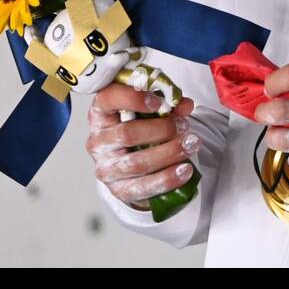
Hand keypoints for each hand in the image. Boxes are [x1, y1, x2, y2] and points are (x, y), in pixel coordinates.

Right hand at [87, 82, 198, 209]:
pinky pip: (143, 187)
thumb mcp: (152, 112)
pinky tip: (185, 170)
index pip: (108, 99)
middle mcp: (98, 142)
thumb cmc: (140, 129)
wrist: (135, 165)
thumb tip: (185, 105)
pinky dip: (167, 179)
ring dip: (168, 153)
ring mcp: (106, 168)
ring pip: (137, 163)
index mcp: (101, 114)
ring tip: (191, 145)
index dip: (133, 99)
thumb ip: (168, 105)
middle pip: (127, 134)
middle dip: (161, 129)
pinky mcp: (119, 190)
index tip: (159, 102)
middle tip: (184, 126)